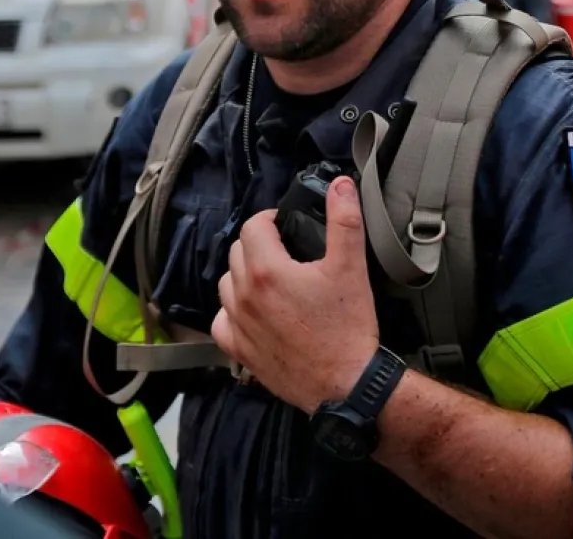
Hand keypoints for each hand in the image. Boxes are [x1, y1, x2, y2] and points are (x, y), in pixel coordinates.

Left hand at [213, 177, 378, 414]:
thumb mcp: (351, 268)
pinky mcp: (240, 352)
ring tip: (273, 278)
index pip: (253, 227)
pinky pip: (222, 322)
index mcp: (267, 271)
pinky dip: (232, 311)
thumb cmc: (347, 329)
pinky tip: (253, 312)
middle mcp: (244, 296)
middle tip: (286, 250)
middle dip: (258, 244)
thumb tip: (340, 185)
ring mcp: (239, 325)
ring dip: (244, 274)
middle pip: (238, 252)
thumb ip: (344, 221)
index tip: (287, 225)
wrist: (346, 386)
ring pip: (227, 284)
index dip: (271, 219)